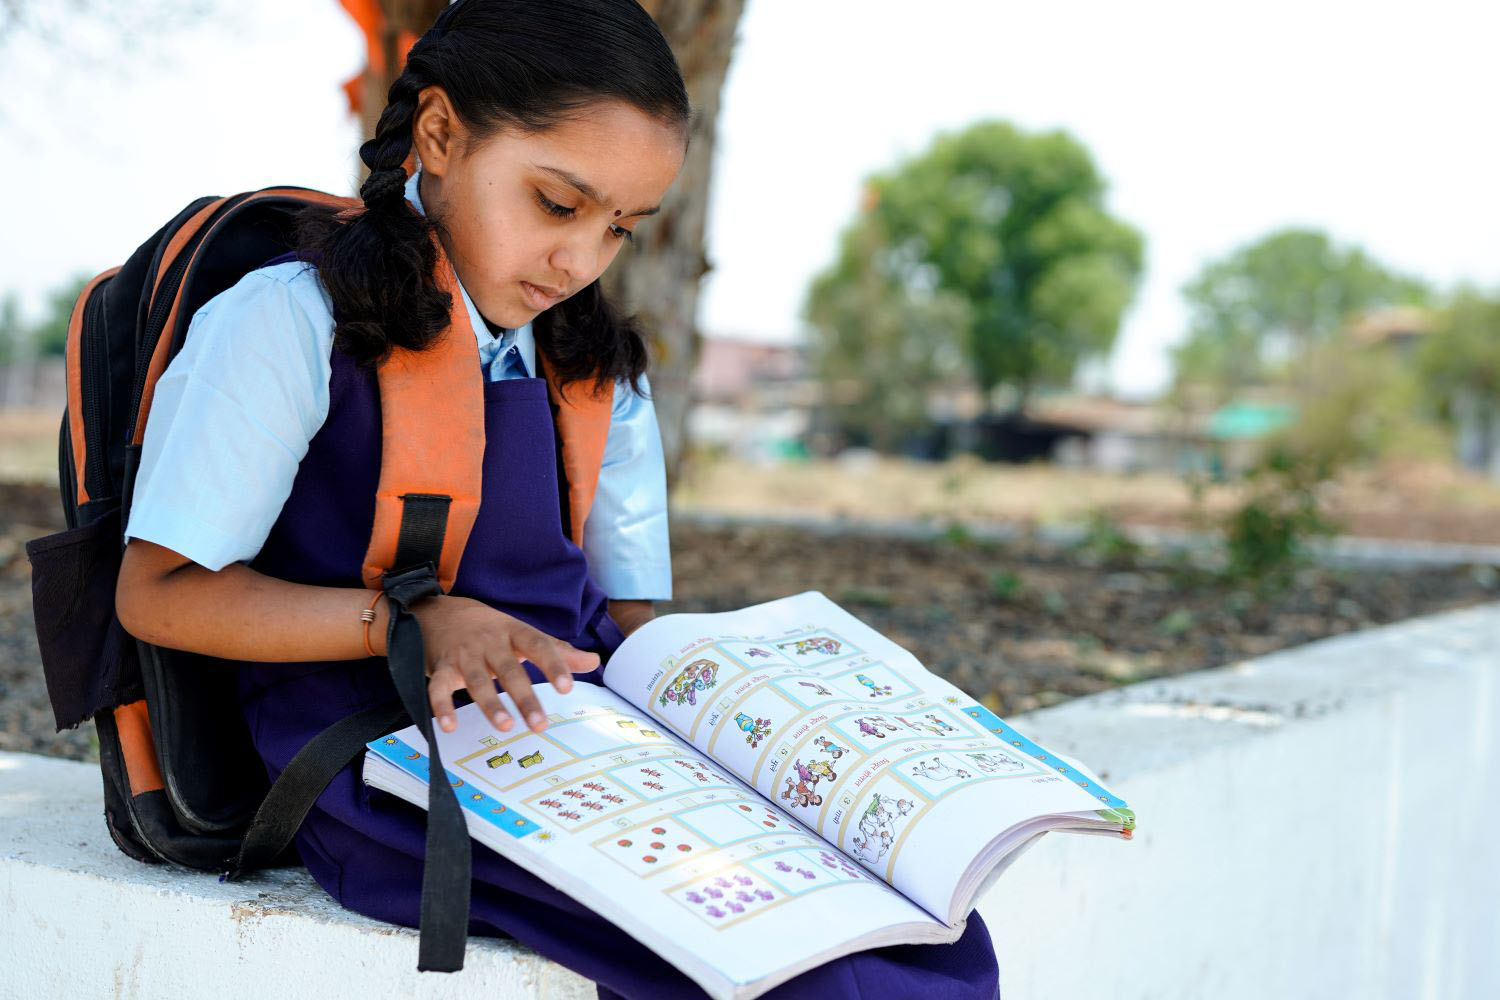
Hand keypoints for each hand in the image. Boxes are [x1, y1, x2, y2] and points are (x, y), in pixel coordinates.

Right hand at [412, 595, 599, 734]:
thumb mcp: (523, 634)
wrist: (440, 613)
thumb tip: (594, 661)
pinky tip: (449, 727)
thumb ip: (557, 650)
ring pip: (477, 680)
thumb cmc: (491, 630)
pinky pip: (438, 687)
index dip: (553, 665)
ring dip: (490, 704)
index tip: (567, 688)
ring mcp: (464, 655)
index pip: (538, 645)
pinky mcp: (440, 668)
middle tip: (540, 724)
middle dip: (524, 697)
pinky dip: (441, 706)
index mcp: (514, 632)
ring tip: (506, 726)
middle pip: (509, 669)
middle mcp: (490, 642)